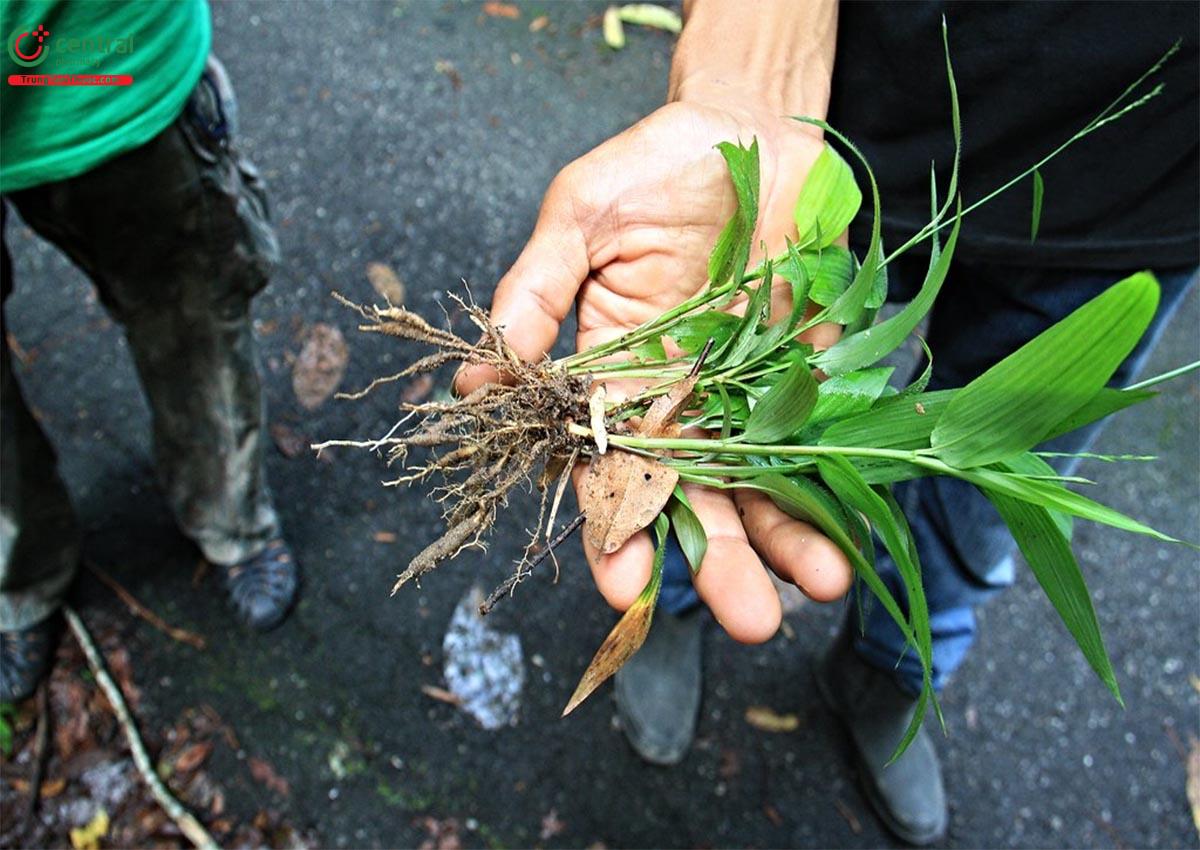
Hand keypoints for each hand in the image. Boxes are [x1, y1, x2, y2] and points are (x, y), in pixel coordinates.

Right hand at [459, 97, 852, 641]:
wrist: (754, 126)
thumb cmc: (652, 165)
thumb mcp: (582, 218)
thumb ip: (537, 293)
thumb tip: (478, 380)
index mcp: (615, 379)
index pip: (609, 470)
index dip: (615, 528)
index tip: (626, 583)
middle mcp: (682, 400)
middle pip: (698, 498)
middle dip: (721, 562)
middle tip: (749, 622)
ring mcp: (753, 391)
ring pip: (767, 481)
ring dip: (793, 536)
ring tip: (822, 585)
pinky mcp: (815, 370)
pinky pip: (829, 433)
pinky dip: (843, 474)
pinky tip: (862, 519)